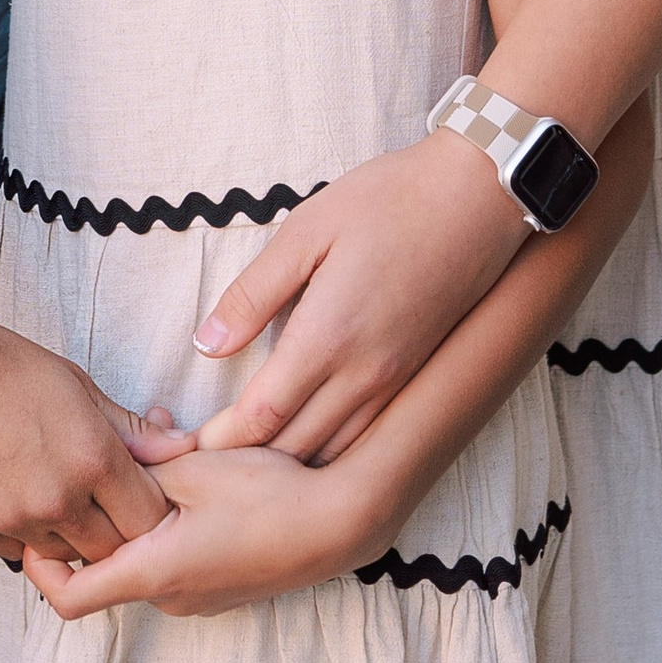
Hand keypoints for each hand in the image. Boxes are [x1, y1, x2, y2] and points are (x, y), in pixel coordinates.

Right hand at [0, 310, 176, 566]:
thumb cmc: (0, 363)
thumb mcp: (76, 384)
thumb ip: (131, 427)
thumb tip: (180, 447)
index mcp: (92, 458)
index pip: (149, 519)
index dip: (153, 512)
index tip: (144, 497)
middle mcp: (57, 498)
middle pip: (112, 550)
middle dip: (118, 532)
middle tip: (107, 503)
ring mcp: (13, 519)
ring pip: (65, 556)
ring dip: (72, 536)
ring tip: (60, 495)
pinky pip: (19, 553)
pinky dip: (29, 536)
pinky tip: (21, 496)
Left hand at [24, 437, 353, 619]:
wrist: (340, 520)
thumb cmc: (268, 493)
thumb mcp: (193, 469)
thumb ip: (137, 471)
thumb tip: (96, 465)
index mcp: (154, 572)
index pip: (68, 598)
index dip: (37, 568)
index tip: (31, 527)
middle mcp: (170, 596)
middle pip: (105, 568)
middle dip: (95, 513)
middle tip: (100, 456)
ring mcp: (197, 596)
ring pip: (142, 553)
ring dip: (136, 507)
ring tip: (160, 447)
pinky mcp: (220, 584)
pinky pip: (173, 555)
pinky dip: (165, 518)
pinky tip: (188, 468)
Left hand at [189, 136, 523, 459]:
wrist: (478, 197)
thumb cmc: (389, 200)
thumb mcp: (306, 229)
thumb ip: (254, 293)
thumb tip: (205, 344)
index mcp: (327, 337)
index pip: (260, 417)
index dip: (217, 442)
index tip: (183, 449)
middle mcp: (363, 375)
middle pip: (292, 449)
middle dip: (243, 464)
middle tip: (201, 463)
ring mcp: (395, 383)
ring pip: (332, 453)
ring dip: (287, 465)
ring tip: (246, 460)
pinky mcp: (415, 377)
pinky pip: (365, 437)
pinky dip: (329, 451)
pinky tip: (307, 440)